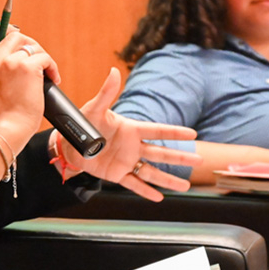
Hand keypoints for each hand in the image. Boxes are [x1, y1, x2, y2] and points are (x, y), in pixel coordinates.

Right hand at [0, 29, 59, 138]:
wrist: (7, 127)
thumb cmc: (2, 114)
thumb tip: (13, 58)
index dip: (3, 30)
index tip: (14, 35)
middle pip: (15, 35)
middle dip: (29, 43)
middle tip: (36, 57)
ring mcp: (10, 62)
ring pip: (32, 45)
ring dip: (42, 57)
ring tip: (45, 72)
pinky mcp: (27, 67)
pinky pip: (45, 58)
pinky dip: (53, 68)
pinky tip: (53, 79)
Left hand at [61, 68, 201, 200]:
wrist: (68, 143)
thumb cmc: (83, 123)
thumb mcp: (94, 108)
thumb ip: (106, 93)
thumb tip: (114, 71)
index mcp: (131, 129)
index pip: (157, 130)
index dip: (174, 132)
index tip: (193, 134)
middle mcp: (133, 147)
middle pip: (161, 153)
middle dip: (180, 157)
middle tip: (200, 161)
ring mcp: (126, 161)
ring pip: (151, 172)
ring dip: (168, 179)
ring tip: (185, 186)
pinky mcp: (116, 174)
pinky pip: (133, 184)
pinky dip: (145, 191)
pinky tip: (159, 198)